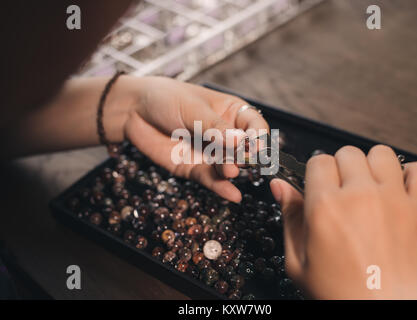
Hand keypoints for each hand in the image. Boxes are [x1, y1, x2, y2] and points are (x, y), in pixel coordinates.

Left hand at [116, 76, 268, 202]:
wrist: (133, 111)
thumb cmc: (166, 98)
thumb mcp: (193, 108)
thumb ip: (215, 128)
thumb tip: (240, 142)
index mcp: (231, 113)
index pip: (255, 126)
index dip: (259, 137)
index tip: (258, 147)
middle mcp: (225, 136)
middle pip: (244, 151)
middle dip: (245, 157)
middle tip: (242, 160)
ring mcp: (211, 153)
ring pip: (228, 166)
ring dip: (230, 170)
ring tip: (229, 171)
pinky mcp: (195, 168)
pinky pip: (210, 179)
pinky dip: (220, 187)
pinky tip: (231, 194)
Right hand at [270, 145, 416, 298]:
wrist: (385, 314)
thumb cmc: (342, 295)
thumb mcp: (299, 262)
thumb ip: (289, 217)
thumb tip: (280, 187)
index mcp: (325, 207)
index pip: (318, 161)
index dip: (317, 173)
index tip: (321, 184)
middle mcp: (359, 196)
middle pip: (347, 152)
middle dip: (342, 168)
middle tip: (343, 190)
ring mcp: (393, 199)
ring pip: (381, 153)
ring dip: (372, 165)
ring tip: (370, 186)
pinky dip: (411, 174)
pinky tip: (398, 189)